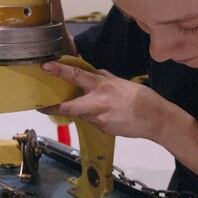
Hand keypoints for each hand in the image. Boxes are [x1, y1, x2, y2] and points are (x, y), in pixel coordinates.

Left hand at [40, 62, 175, 139]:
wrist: (156, 120)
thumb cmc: (142, 98)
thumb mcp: (122, 82)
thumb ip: (105, 78)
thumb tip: (94, 74)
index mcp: (102, 87)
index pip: (76, 76)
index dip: (59, 71)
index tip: (46, 67)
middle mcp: (97, 104)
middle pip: (67, 107)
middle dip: (52, 107)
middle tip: (41, 106)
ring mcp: (99, 120)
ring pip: (82, 114)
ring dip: (82, 110)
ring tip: (98, 106)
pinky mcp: (104, 130)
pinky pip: (94, 122)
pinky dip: (96, 117)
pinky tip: (110, 115)